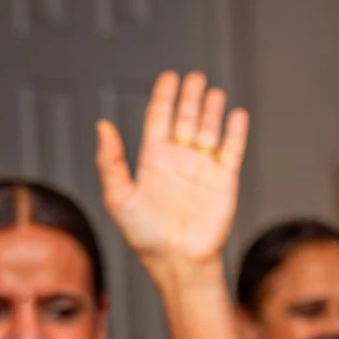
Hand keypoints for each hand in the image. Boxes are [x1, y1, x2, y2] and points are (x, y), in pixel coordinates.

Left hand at [96, 71, 246, 272]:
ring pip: (209, 129)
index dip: (164, 97)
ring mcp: (203, 168)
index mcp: (153, 159)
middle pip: (185, 118)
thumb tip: (102, 125)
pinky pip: (232, 150)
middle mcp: (179, 160)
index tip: (169, 77)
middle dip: (190, 97)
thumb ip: (110, 161)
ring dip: (211, 109)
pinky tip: (236, 115)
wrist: (178, 261)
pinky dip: (235, 132)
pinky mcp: (224, 181)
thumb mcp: (118, 197)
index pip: (159, 118)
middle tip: (194, 77)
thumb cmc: (145, 235)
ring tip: (213, 92)